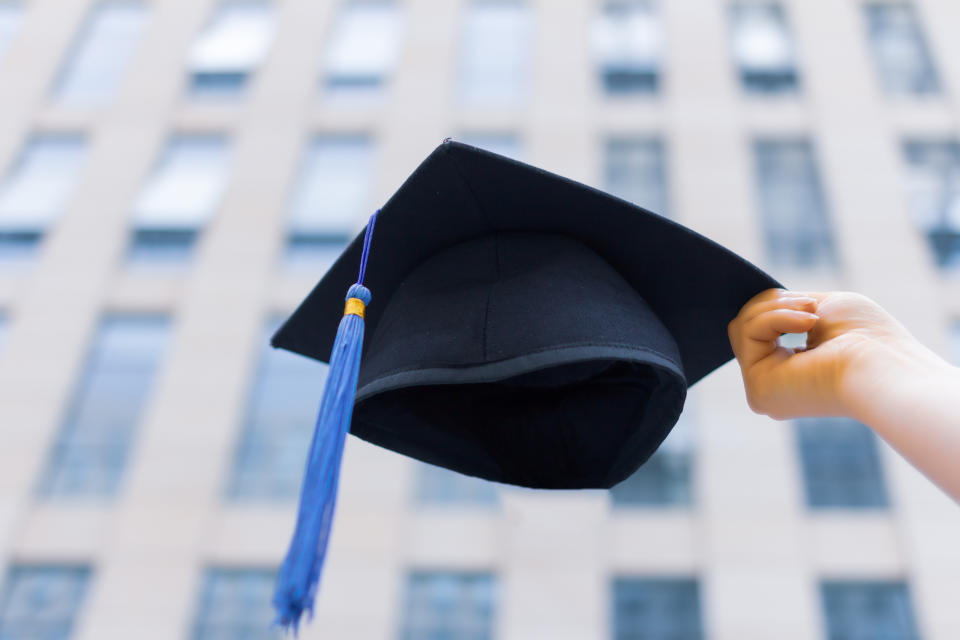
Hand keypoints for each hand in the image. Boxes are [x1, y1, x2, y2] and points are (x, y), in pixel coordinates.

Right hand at [727, 288, 932, 420]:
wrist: (883, 365)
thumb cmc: (867, 337)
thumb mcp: (820, 307)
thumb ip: (785, 310)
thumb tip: (756, 309)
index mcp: (791, 373)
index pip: (760, 331)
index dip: (775, 307)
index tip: (805, 301)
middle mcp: (774, 386)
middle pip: (744, 326)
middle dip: (774, 303)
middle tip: (812, 304)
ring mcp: (763, 390)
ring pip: (741, 327)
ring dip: (777, 307)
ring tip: (813, 314)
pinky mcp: (758, 389)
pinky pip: (747, 333)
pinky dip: (776, 317)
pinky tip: (808, 323)